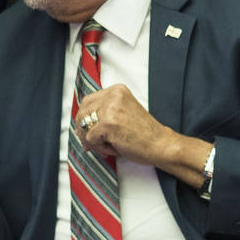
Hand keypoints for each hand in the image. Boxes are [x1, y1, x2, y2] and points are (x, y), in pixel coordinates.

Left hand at [75, 83, 211, 190]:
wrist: (160, 145)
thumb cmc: (144, 134)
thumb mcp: (123, 113)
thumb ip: (104, 113)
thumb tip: (79, 127)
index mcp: (116, 90)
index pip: (87, 102)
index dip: (86, 119)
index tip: (90, 132)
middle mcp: (112, 95)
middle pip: (82, 113)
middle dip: (85, 131)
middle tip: (95, 144)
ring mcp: (110, 109)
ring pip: (84, 127)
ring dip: (93, 141)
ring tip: (109, 145)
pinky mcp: (107, 123)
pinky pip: (90, 139)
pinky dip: (99, 148)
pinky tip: (114, 148)